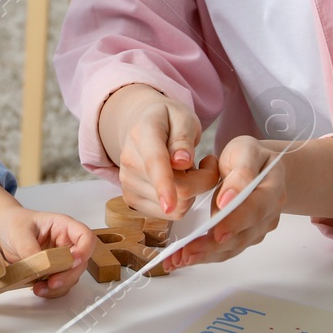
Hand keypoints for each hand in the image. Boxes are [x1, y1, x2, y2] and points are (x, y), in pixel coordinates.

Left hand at [0, 206, 96, 297]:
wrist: (2, 232)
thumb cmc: (14, 223)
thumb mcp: (19, 232)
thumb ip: (31, 248)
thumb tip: (41, 265)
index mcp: (63, 227)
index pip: (85, 236)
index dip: (84, 250)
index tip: (73, 261)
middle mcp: (66, 244)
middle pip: (81, 262)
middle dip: (68, 275)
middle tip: (52, 282)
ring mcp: (61, 259)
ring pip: (72, 277)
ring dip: (59, 286)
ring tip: (39, 288)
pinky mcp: (53, 272)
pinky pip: (60, 285)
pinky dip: (51, 291)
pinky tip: (38, 289)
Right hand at [100, 84, 218, 218]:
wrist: (145, 125)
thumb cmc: (168, 121)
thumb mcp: (183, 118)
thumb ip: (183, 138)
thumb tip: (182, 161)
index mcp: (143, 134)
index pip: (155, 162)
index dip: (164, 184)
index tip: (169, 203)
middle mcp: (130, 160)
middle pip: (176, 189)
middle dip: (201, 181)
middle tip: (204, 163)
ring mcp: (127, 182)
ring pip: (174, 207)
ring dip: (190, 192)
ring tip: (184, 170)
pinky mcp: (132, 199)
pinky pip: (168, 214)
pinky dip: (180, 201)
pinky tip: (176, 182)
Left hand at [162, 136, 286, 271]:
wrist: (257, 166)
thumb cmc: (248, 156)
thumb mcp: (245, 151)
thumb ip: (241, 172)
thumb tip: (228, 199)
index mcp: (272, 189)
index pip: (256, 208)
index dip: (236, 221)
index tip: (216, 231)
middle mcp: (269, 214)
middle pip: (243, 235)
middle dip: (213, 245)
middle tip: (187, 251)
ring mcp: (258, 229)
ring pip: (232, 247)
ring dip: (205, 255)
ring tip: (179, 259)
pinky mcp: (244, 237)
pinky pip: (225, 250)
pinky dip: (204, 255)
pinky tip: (183, 258)